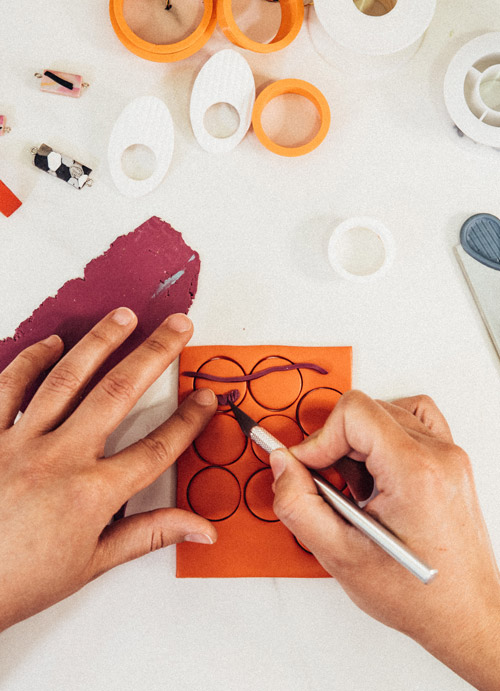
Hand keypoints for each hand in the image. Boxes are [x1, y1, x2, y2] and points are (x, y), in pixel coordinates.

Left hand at [0, 309, 216, 631]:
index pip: (156, 448)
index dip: (188, 421)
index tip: (206, 398)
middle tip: (178, 326)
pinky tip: (51, 344)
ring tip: (124, 317)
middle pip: (118, 393)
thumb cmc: (18, 581)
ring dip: (100, 342)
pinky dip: (30, 361)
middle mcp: (59, 458)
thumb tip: (199, 529)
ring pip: (67, 379)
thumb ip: (149, 534)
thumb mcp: (91, 564)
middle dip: (155, 353)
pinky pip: (9, 388)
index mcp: (91, 494)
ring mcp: (19, 442)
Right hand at [270, 390, 499, 689]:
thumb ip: (299, 504)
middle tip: (332, 489)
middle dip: (335, 445)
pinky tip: (378, 469)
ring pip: (385, 412)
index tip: (307, 469)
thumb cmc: (418, 596)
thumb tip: (282, 463)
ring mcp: (449, 455)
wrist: (465, 615)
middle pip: (365, 411)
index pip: (354, 413)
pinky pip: (413, 419)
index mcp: (415, 472)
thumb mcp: (340, 557)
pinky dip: (385, 435)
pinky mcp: (450, 461)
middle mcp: (439, 455)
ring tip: (358, 488)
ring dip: (359, 444)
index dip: (319, 439)